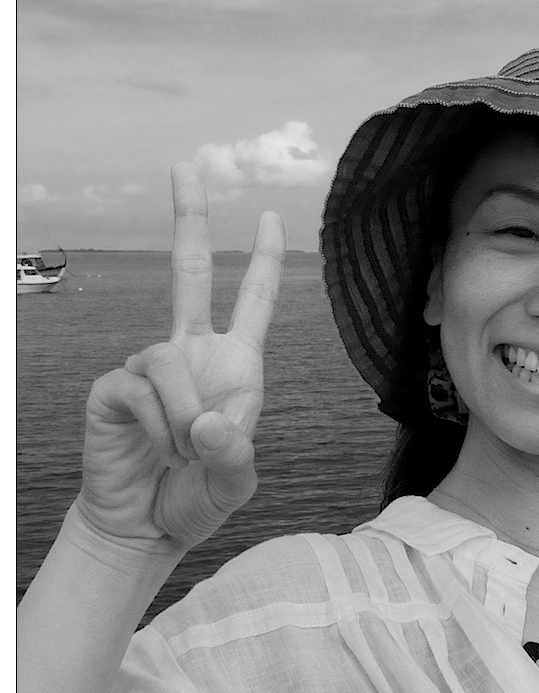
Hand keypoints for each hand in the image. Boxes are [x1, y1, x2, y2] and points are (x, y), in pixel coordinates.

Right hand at [77, 164, 284, 553]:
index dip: (262, 259)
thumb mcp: (235, 481)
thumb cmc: (196, 497)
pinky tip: (157, 451)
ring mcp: (149, 366)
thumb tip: (211, 421)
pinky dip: (161, 428)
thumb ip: (235, 454)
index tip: (271, 216)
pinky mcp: (114, 387)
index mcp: (235, 365)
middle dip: (189, 219)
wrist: (144, 528)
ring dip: (186, 419)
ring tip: (185, 454)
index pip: (251, 300)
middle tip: (186, 164)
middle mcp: (191, 353)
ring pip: (171, 364)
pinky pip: (144, 390)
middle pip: (187, 272)